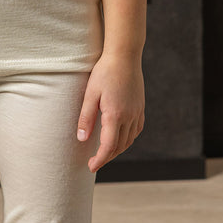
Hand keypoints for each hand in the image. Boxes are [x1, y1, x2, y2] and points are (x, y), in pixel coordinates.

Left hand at [77, 52, 144, 172]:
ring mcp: (137, 112)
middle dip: (107, 157)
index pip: (108, 147)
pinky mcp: (140, 107)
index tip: (91, 166)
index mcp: (115, 115)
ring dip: (117, 149)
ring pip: (129, 140)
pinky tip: (120, 137)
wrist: (124, 55)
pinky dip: (128, 139)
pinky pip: (136, 130)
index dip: (100, 160)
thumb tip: (82, 139)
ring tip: (105, 152)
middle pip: (119, 146)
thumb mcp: (90, 93)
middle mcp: (129, 117)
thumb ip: (86, 117)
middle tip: (94, 162)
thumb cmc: (104, 72)